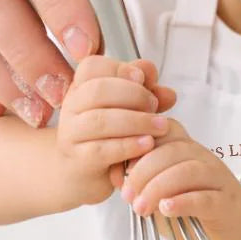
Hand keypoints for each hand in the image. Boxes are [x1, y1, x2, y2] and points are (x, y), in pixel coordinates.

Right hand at [56, 56, 174, 204]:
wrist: (84, 172)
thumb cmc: (111, 134)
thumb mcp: (130, 108)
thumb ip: (148, 95)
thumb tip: (169, 93)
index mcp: (81, 87)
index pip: (92, 67)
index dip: (119, 68)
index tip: (142, 78)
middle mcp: (71, 107)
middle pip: (97, 91)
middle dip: (133, 94)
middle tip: (154, 104)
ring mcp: (71, 134)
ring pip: (100, 120)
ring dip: (136, 121)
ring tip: (161, 126)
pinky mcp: (78, 159)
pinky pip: (102, 150)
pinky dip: (128, 145)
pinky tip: (148, 144)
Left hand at [122, 127, 240, 239]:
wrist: (236, 228)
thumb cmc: (193, 209)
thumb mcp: (162, 192)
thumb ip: (143, 182)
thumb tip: (115, 175)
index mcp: (185, 149)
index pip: (162, 131)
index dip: (137, 147)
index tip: (118, 172)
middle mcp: (203, 158)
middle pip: (172, 151)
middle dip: (143, 172)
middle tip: (127, 197)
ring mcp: (217, 179)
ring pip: (188, 170)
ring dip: (159, 188)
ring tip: (141, 208)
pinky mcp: (226, 203)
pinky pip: (205, 197)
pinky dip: (183, 201)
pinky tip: (166, 209)